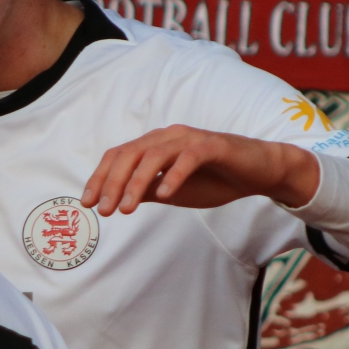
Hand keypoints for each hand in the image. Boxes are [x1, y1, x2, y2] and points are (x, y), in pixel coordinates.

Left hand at [81, 126, 319, 216]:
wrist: (259, 172)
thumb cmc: (216, 179)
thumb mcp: (174, 190)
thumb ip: (148, 190)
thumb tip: (119, 199)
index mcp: (156, 145)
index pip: (119, 156)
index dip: (100, 178)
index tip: (88, 204)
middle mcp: (169, 136)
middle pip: (130, 153)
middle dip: (113, 183)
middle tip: (105, 211)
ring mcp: (191, 139)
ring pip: (154, 154)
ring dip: (136, 182)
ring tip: (127, 209)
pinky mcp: (214, 145)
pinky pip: (188, 158)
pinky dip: (174, 175)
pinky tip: (165, 196)